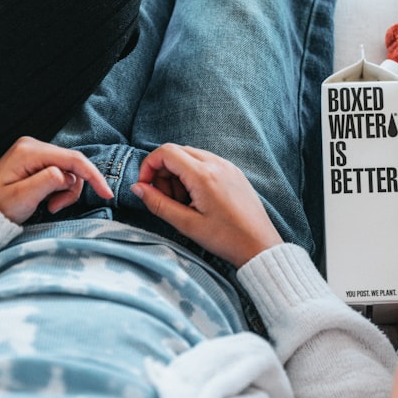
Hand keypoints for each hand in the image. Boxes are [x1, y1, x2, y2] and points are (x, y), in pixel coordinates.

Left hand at [0, 137, 112, 222]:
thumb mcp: (22, 197)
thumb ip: (48, 182)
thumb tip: (70, 176)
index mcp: (30, 151)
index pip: (73, 159)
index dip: (93, 176)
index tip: (106, 194)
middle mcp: (33, 146)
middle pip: (73, 164)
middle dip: (72, 188)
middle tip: (56, 207)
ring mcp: (34, 153)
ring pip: (69, 170)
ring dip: (66, 191)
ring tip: (50, 206)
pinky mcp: (36, 161)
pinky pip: (60, 173)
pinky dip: (60, 189)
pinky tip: (47, 199)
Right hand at [130, 144, 282, 267]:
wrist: (259, 245)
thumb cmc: (226, 238)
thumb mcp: (187, 224)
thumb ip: (159, 204)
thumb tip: (137, 188)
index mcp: (204, 175)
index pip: (166, 152)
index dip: (149, 166)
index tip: (145, 186)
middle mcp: (217, 164)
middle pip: (178, 152)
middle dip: (163, 172)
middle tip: (165, 199)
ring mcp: (228, 166)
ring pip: (191, 157)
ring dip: (178, 174)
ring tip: (183, 203)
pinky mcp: (235, 173)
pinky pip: (207, 163)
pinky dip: (194, 175)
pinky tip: (197, 199)